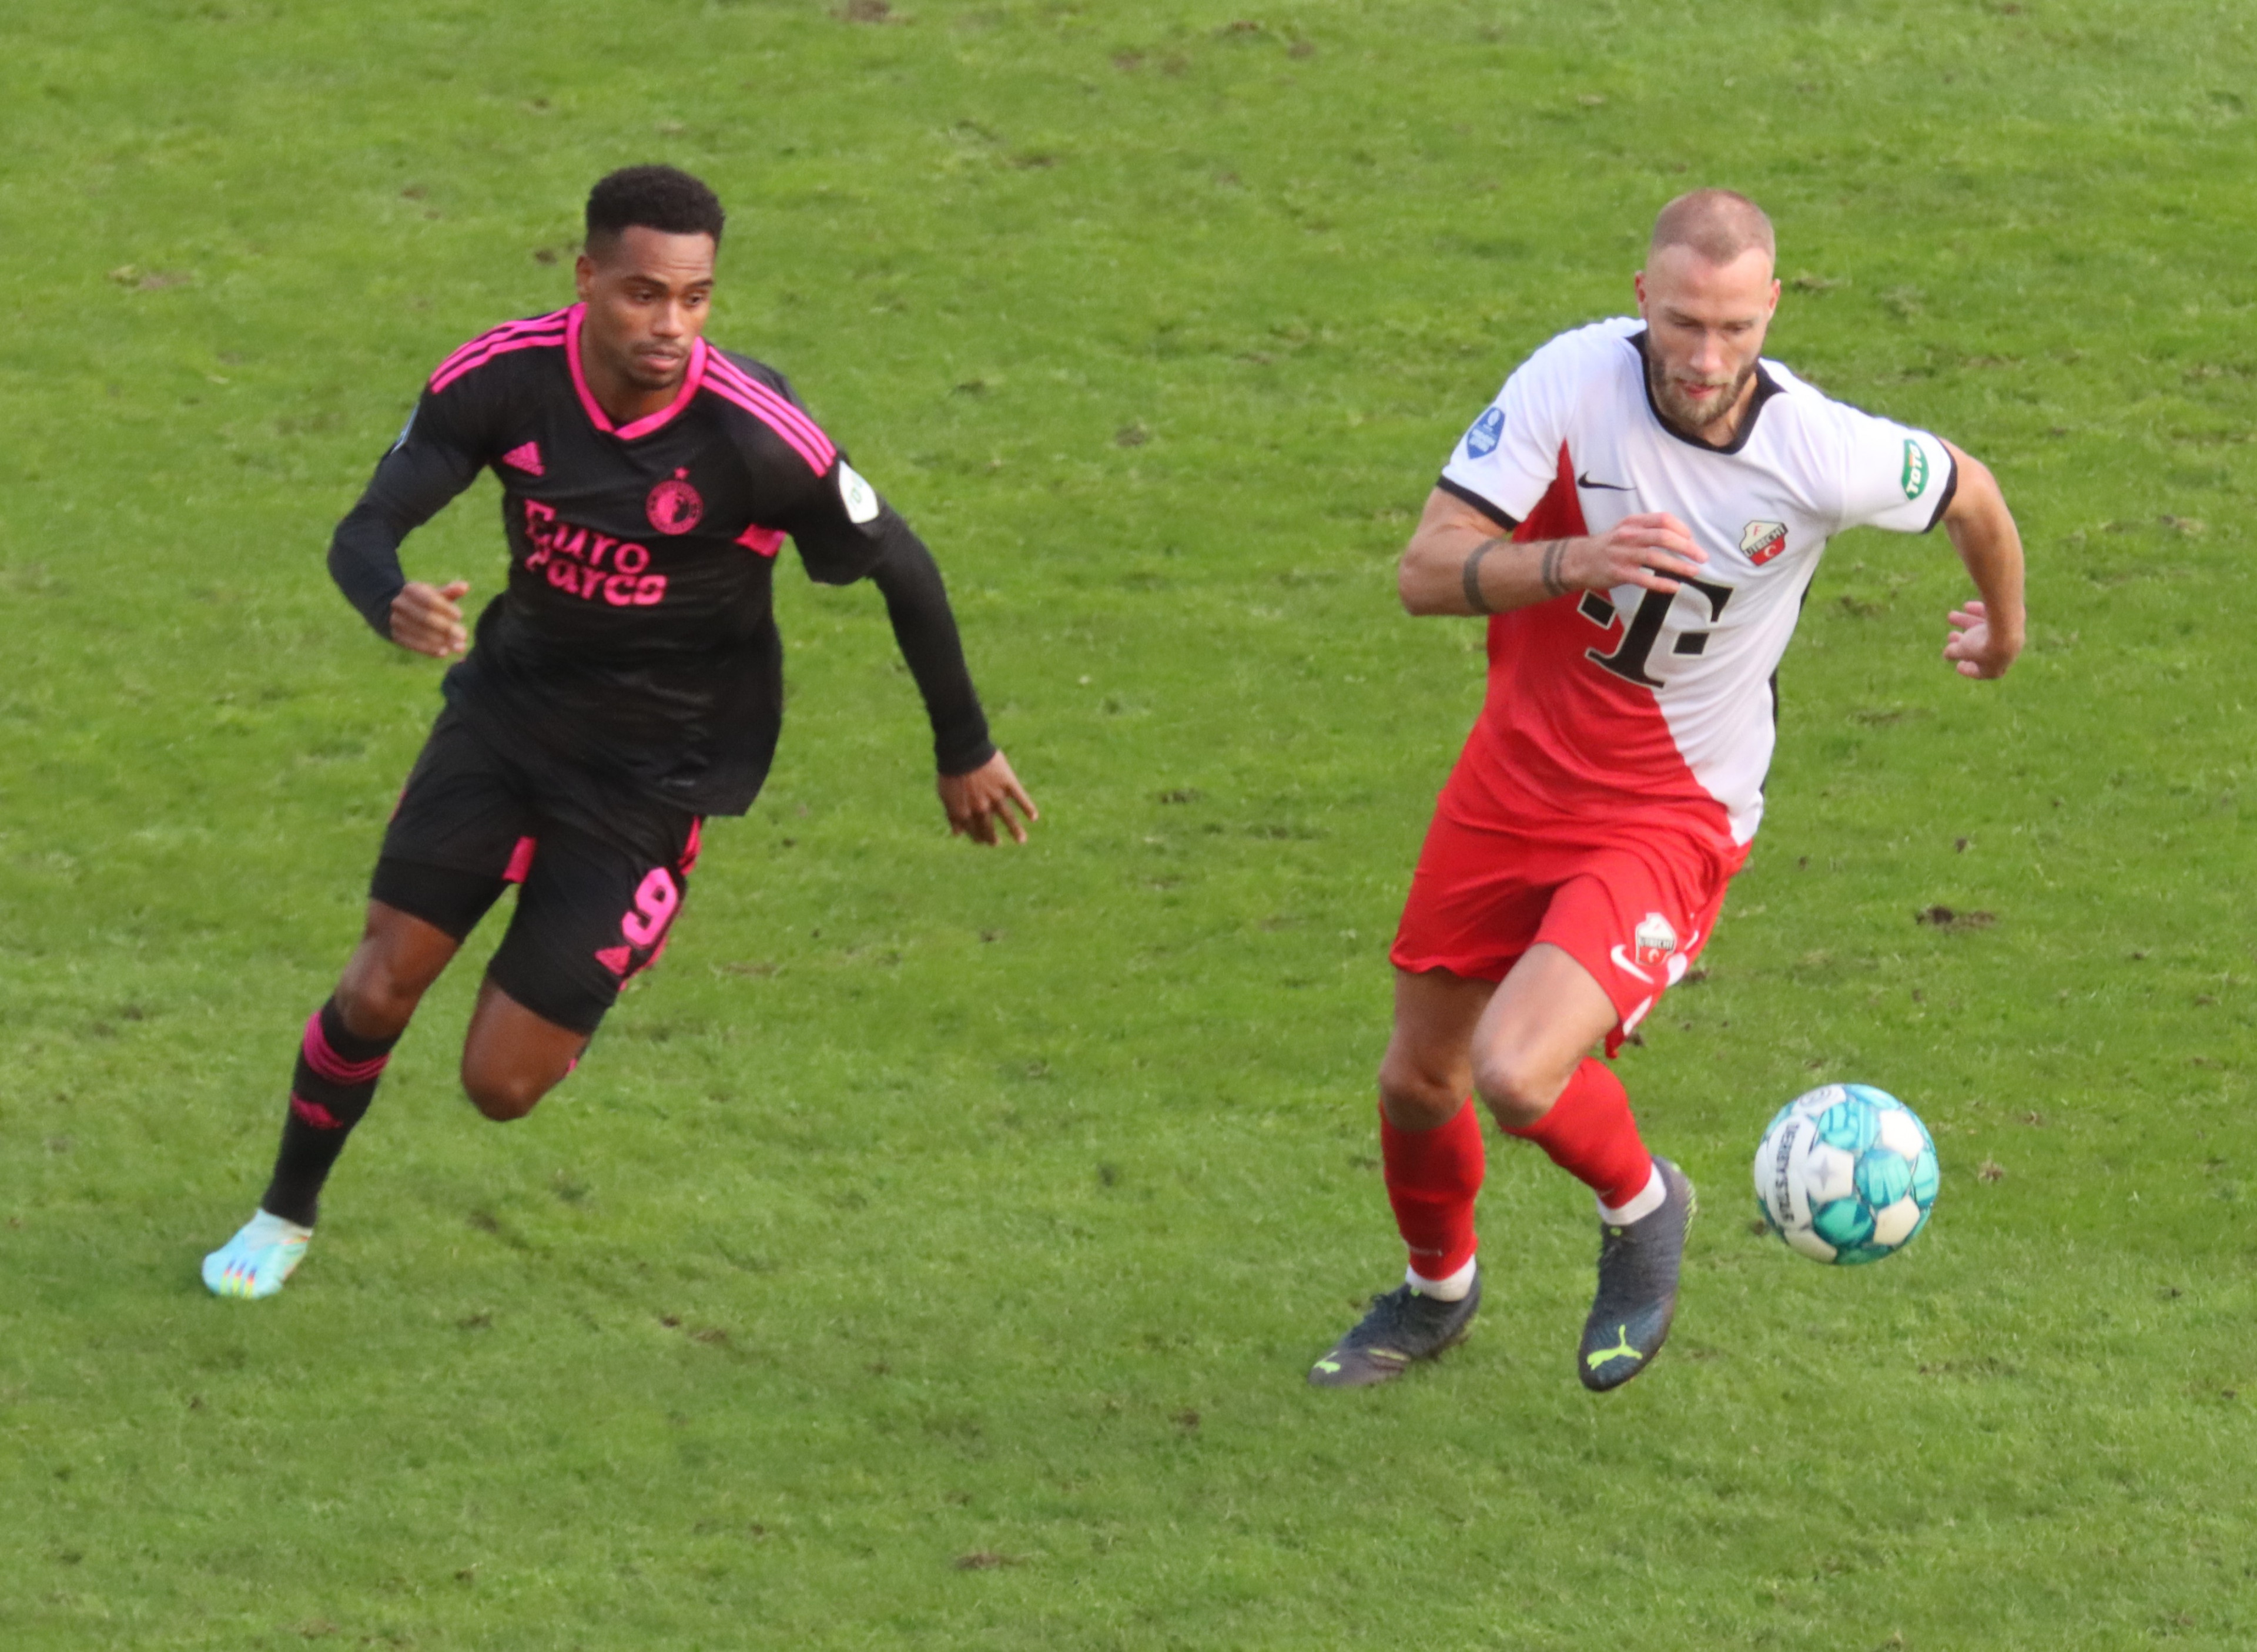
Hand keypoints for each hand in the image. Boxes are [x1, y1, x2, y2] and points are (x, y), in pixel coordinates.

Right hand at [391, 580, 470, 656]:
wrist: (396, 611)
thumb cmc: (423, 601)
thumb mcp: (435, 594)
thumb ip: (450, 591)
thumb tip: (465, 586)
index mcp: (410, 590)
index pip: (429, 600)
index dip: (445, 608)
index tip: (459, 616)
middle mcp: (399, 604)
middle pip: (425, 617)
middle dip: (446, 628)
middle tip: (463, 636)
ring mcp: (395, 620)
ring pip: (420, 632)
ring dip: (441, 641)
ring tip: (458, 646)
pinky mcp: (396, 635)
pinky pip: (413, 644)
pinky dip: (430, 649)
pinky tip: (444, 652)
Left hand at [938, 750, 1037, 844]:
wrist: (963, 750)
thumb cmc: (951, 770)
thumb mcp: (945, 795)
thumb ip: (952, 815)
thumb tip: (957, 833)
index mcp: (965, 811)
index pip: (972, 829)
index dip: (977, 837)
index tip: (981, 841)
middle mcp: (982, 807)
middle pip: (989, 827)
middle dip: (993, 838)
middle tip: (997, 843)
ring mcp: (996, 795)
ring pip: (1008, 817)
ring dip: (1015, 830)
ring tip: (1022, 840)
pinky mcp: (1008, 783)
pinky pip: (1020, 798)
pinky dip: (1027, 807)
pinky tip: (1034, 817)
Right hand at [1563, 512, 1705, 595]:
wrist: (1577, 560)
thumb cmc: (1609, 545)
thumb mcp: (1626, 529)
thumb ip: (1649, 530)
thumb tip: (1681, 539)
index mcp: (1633, 522)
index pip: (1663, 519)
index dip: (1681, 529)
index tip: (1691, 540)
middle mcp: (1628, 536)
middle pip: (1663, 537)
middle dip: (1687, 547)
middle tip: (1702, 557)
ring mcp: (1622, 555)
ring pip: (1655, 557)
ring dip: (1678, 565)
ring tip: (1694, 572)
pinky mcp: (1618, 573)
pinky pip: (1643, 579)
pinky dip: (1661, 583)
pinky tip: (1675, 587)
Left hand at [1943, 599, 2018, 679]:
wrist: (2007, 627)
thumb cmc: (1982, 643)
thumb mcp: (1963, 649)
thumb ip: (1953, 652)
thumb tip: (1947, 654)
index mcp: (1994, 670)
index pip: (1980, 672)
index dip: (1967, 669)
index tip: (1959, 666)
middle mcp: (2005, 656)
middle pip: (1980, 648)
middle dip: (1963, 641)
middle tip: (1951, 635)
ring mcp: (2011, 639)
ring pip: (1985, 631)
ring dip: (1966, 622)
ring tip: (1951, 615)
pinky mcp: (2015, 623)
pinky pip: (1995, 619)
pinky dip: (1980, 613)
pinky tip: (1967, 606)